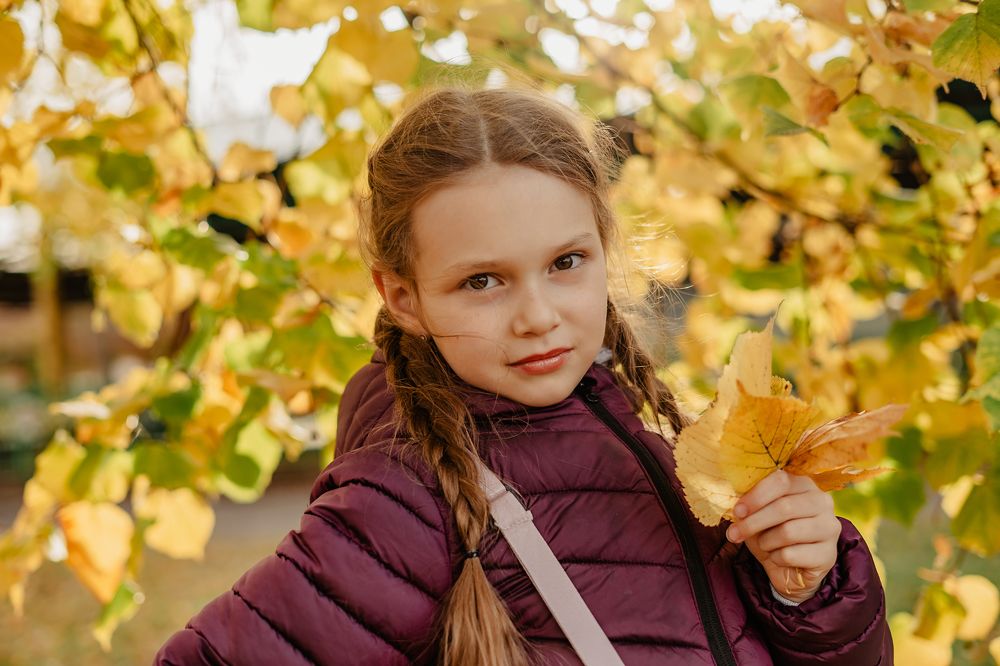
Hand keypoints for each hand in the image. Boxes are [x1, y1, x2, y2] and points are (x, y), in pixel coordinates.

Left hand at [725, 470, 840, 602]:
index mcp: (804, 484)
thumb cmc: (771, 534)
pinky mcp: (828, 554)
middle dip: (753, 522)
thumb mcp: (758, 515)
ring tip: (764, 545)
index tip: (737, 511)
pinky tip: (779, 558)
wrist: (789, 569)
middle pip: (784, 507)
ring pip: (788, 532)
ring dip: (766, 541)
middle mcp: (822, 502)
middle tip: (734, 534)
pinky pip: (791, 555)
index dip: (756, 496)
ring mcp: (830, 528)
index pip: (781, 481)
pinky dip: (776, 558)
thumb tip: (737, 507)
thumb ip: (750, 504)